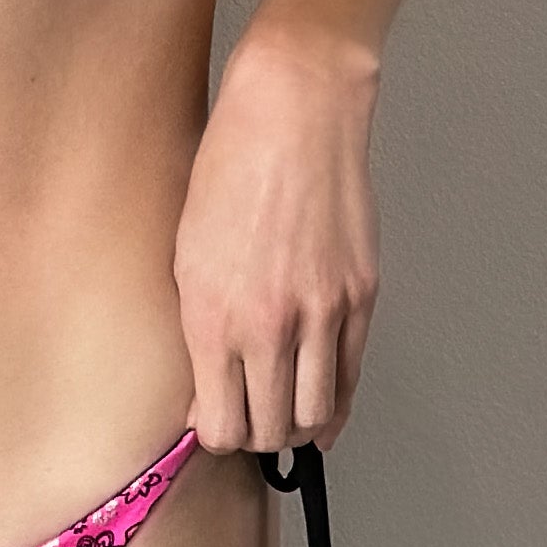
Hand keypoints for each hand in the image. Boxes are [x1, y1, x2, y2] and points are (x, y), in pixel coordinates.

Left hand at [171, 22, 379, 455]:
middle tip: (248, 421)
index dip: (215, 433)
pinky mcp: (361, 296)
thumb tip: (207, 391)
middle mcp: (269, 322)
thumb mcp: (186, 251)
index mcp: (213, 313)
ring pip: (315, 414)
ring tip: (282, 415)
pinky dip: (335, 401)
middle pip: (268, 428)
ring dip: (296, 424)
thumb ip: (197, 327)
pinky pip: (350, 376)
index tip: (212, 421)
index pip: (220, 423)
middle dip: (255, 435)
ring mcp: (322, 312)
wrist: (294, 111)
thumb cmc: (229, 166)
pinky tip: (322, 405)